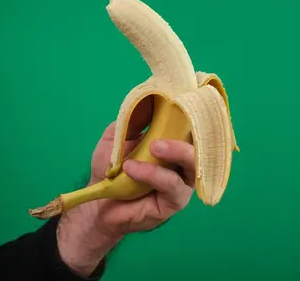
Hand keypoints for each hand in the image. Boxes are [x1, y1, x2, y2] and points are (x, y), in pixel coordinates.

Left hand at [56, 96, 195, 276]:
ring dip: (174, 153)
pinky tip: (132, 170)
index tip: (183, 100)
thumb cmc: (111, 169)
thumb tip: (149, 96)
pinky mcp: (176, 201)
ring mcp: (183, 183)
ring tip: (151, 148)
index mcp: (175, 144)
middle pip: (202, 144)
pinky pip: (173, 186)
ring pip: (193, 165)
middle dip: (186, 134)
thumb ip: (134, 118)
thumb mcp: (118, 136)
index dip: (195, 114)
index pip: (194, 127)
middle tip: (160, 135)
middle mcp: (184, 162)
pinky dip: (153, 174)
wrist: (97, 203)